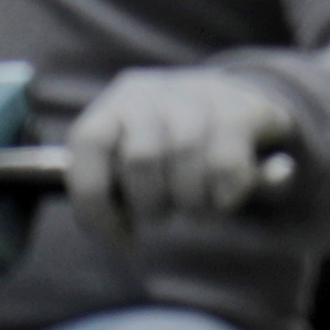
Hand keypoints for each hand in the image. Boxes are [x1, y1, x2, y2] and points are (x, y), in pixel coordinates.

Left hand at [60, 64, 302, 233]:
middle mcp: (152, 92)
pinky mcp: (240, 107)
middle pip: (141, 157)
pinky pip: (227, 161)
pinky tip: (223, 202)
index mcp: (114, 106)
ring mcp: (197, 93)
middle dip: (151, 205)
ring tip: (194, 213)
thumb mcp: (131, 161)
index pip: (89, 142)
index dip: (97, 200)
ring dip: (190, 202)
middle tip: (160, 218)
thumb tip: (103, 223)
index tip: (120, 237)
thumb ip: (109, 186)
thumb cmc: (170, 150)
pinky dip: (225, 195)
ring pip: (186, 154)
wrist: (237, 102)